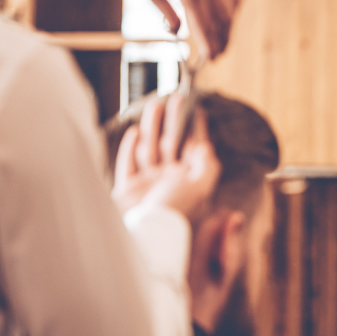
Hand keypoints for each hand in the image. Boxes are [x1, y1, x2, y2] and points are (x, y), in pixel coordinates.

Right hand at [113, 94, 219, 220]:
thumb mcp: (200, 187)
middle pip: (172, 143)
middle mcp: (169, 178)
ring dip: (153, 127)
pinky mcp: (128, 188)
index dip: (197, 129)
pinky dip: (130, 147)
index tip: (198, 110)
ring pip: (150, 148)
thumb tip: (208, 146)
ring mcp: (148, 182)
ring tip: (156, 105)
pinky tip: (134, 132)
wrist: (147, 237)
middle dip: (174, 120)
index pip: (195, 148)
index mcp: (189, 179)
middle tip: (177, 99)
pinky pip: (128, 163)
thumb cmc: (176, 214)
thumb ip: (207, 166)